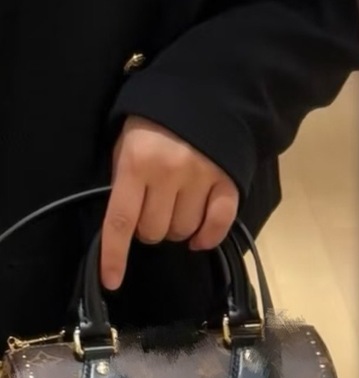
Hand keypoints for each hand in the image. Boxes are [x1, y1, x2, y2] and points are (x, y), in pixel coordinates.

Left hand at [101, 117, 238, 290]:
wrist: (204, 96)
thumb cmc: (156, 124)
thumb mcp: (127, 144)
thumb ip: (126, 181)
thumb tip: (129, 225)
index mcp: (136, 164)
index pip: (121, 220)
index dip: (115, 255)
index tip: (112, 281)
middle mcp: (169, 174)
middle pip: (155, 231)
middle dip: (151, 229)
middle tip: (154, 210)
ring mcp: (202, 178)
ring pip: (184, 232)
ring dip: (179, 230)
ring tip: (178, 210)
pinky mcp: (228, 182)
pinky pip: (218, 224)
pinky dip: (208, 237)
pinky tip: (200, 238)